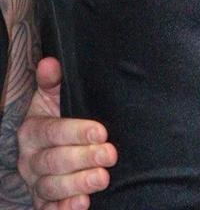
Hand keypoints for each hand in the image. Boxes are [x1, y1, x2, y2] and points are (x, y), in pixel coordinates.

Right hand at [17, 57, 116, 209]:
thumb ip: (52, 81)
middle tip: (110, 155)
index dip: (76, 132)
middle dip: (83, 158)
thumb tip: (50, 62)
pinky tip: (83, 204)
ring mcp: (35, 183)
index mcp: (32, 130)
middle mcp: (30, 159)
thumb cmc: (56, 115)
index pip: (52, 132)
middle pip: (54, 161)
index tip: (101, 132)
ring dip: (78, 184)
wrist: (47, 145)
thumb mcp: (52, 97)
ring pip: (52, 186)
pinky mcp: (43, 202)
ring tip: (102, 178)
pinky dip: (65, 209)